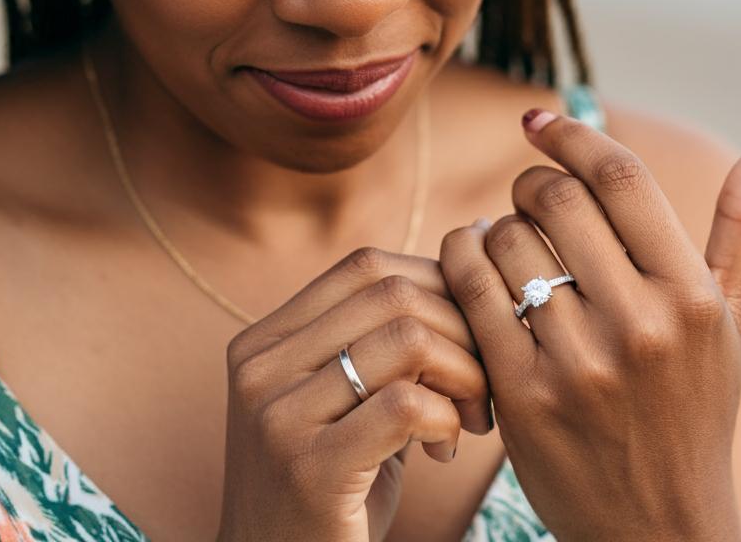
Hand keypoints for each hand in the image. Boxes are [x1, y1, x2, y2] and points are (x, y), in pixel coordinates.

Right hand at [218, 248, 493, 541]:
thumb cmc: (335, 486)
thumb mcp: (344, 400)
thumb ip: (382, 338)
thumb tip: (466, 253)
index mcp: (265, 340)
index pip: (365, 267)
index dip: (433, 287)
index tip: (465, 335)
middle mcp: (261, 367)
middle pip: (392, 293)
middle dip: (460, 330)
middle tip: (479, 386)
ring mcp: (277, 416)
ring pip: (407, 339)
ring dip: (463, 374)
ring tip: (468, 418)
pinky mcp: (308, 470)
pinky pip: (407, 404)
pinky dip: (447, 417)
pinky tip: (444, 448)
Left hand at [439, 109, 740, 541]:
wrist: (657, 526)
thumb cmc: (695, 403)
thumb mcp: (732, 316)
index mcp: (692, 298)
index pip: (621, 178)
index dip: (572, 135)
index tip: (540, 123)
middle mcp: (639, 328)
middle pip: (556, 200)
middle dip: (530, 181)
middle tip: (529, 195)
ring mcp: (576, 365)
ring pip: (505, 240)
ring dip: (494, 223)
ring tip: (505, 237)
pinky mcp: (520, 395)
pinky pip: (470, 288)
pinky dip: (461, 256)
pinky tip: (474, 260)